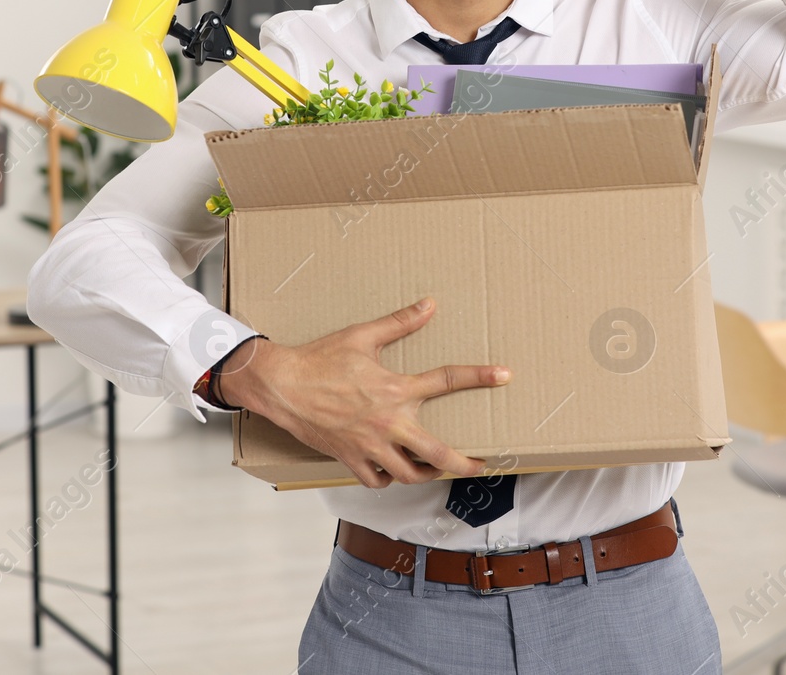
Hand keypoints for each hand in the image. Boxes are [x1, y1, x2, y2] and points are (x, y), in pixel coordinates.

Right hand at [218, 297, 511, 488]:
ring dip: (427, 474)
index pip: (447, 380)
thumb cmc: (319, 359)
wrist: (281, 385)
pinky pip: (377, 481)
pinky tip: (392, 471)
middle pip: (438, 454)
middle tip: (479, 465)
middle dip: (464, 464)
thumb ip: (399, 323)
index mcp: (395, 389)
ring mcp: (370, 446)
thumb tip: (429, 305)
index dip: (479, 375)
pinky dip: (388, 479)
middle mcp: (388, 422)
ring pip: (409, 474)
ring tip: (436, 469)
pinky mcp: (350, 459)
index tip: (504, 375)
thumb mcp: (363, 336)